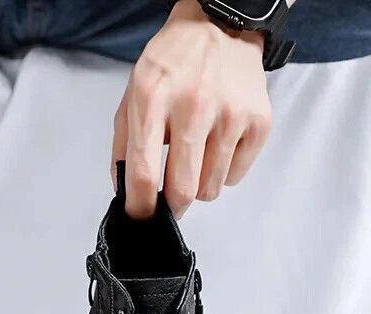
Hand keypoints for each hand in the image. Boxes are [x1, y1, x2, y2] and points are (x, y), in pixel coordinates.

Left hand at [112, 0, 271, 218]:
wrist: (219, 27)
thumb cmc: (172, 66)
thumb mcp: (133, 96)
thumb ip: (123, 147)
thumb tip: (126, 194)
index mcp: (152, 99)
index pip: (143, 172)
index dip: (139, 207)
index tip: (140, 217)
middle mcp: (194, 105)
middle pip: (182, 189)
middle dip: (171, 207)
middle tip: (168, 202)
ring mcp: (231, 113)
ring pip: (210, 189)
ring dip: (197, 188)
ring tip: (194, 161)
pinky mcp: (259, 120)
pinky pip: (234, 176)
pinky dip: (222, 174)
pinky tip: (215, 148)